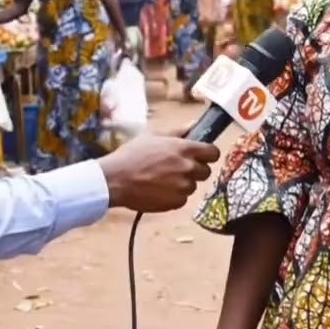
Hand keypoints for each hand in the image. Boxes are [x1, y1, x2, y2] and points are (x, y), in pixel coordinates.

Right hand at [97, 132, 219, 212]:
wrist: (116, 179)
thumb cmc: (132, 154)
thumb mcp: (153, 135)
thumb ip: (178, 131)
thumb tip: (194, 125)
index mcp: (185, 149)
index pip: (213, 153)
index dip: (208, 154)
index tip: (202, 156)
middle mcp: (188, 168)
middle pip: (206, 172)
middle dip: (195, 170)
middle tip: (178, 168)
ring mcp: (183, 187)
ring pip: (192, 186)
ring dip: (183, 183)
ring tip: (163, 180)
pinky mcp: (176, 203)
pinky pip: (182, 199)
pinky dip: (174, 196)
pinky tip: (159, 190)